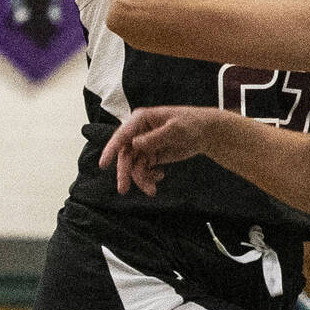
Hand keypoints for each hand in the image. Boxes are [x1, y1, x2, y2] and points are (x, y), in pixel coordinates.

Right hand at [98, 106, 217, 194]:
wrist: (205, 133)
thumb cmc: (191, 124)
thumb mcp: (175, 129)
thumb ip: (155, 137)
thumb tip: (135, 144)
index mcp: (141, 119)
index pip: (122, 135)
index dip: (111, 149)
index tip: (103, 164)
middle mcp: (139, 131)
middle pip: (126, 154)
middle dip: (125, 172)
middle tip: (123, 189)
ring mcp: (144, 144)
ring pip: (134, 165)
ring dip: (141, 179)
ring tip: (152, 190)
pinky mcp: (151, 154)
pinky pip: (143, 169)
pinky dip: (149, 177)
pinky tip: (160, 176)